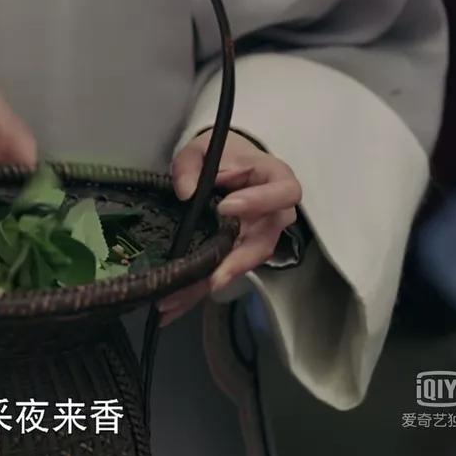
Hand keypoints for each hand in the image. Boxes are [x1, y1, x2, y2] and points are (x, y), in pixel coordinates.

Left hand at [158, 130, 301, 326]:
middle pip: (264, 242)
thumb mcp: (201, 149)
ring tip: (178, 299)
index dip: (260, 202)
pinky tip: (172, 306)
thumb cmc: (222, 153)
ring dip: (210, 283)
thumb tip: (186, 192)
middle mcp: (273, 213)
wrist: (225, 165)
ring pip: (242, 264)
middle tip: (212, 278)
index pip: (283, 191)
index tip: (226, 207)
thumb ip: (191, 165)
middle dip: (237, 262)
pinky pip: (222, 272)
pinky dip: (197, 289)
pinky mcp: (238, 252)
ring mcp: (257, 235)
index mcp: (275, 179)